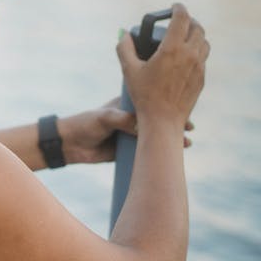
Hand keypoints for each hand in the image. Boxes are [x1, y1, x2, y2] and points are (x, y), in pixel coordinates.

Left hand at [59, 99, 194, 164]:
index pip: (152, 103)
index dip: (166, 106)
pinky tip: (172, 157)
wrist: (70, 145)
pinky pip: (146, 152)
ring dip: (170, 140)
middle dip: (173, 123)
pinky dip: (158, 154)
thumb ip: (122, 120)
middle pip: (158, 120)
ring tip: (186, 144)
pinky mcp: (129, 151)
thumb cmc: (85, 124)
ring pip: (155, 137)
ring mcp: (132, 135)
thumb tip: (141, 125)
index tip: (180, 110)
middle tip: (189, 128)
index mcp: (128, 105)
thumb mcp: (104, 119)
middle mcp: (133, 119)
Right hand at [116, 3, 209, 132]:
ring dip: (196, 36)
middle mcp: (190, 54)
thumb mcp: (129, 70)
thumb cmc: (144, 96)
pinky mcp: (202, 78)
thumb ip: (124, 48)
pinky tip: (186, 57)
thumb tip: (124, 34)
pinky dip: (197, 52)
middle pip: (197, 28)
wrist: (163, 121)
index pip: (182, 18)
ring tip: (185, 38)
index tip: (174, 6)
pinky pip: (203, 58)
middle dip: (189, 21)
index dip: (179, 8)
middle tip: (180, 21)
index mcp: (172, 48)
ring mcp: (199, 67)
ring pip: (204, 42)